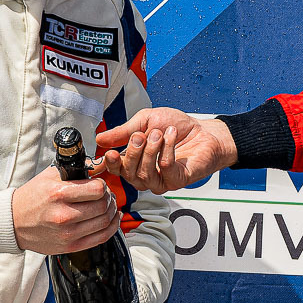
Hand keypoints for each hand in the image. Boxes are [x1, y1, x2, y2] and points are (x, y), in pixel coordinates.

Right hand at [11, 163, 119, 253]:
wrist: (14, 222)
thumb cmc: (33, 197)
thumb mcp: (51, 176)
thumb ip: (78, 168)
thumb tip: (103, 163)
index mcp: (59, 194)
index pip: (97, 189)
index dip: (102, 185)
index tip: (99, 184)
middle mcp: (64, 215)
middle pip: (103, 206)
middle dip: (109, 197)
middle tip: (106, 194)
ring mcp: (68, 234)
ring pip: (105, 222)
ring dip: (112, 211)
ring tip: (108, 205)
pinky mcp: (71, 246)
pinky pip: (101, 238)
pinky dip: (111, 227)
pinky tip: (111, 220)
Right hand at [95, 108, 236, 194]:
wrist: (203, 130)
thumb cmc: (175, 126)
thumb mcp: (145, 121)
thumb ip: (123, 131)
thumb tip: (99, 139)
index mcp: (133, 160)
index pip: (115, 168)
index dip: (108, 164)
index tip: (108, 153)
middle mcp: (144, 174)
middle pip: (127, 173)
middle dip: (132, 152)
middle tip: (141, 135)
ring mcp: (160, 180)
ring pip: (144, 174)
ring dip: (150, 151)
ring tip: (158, 134)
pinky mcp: (176, 181)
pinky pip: (165, 169)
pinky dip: (166, 150)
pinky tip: (170, 137)